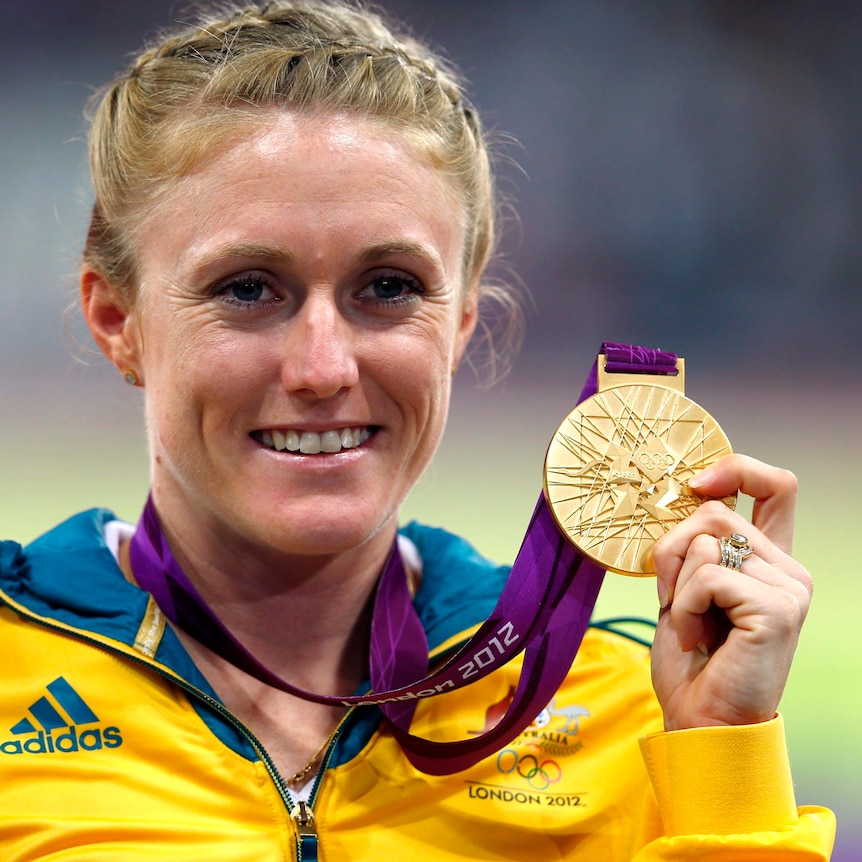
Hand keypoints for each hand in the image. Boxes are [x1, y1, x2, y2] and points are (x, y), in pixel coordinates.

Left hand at [649, 454, 812, 730]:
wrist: (701, 719)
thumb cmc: (691, 659)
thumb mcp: (686, 588)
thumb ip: (696, 546)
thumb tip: (684, 497)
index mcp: (769, 560)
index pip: (776, 487)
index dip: (737, 469)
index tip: (696, 484)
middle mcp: (788, 569)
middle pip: (717, 513)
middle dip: (672, 549)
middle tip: (672, 595)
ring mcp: (789, 588)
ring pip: (706, 542)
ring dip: (677, 584)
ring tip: (690, 623)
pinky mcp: (777, 608)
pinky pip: (708, 577)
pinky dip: (686, 605)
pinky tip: (697, 637)